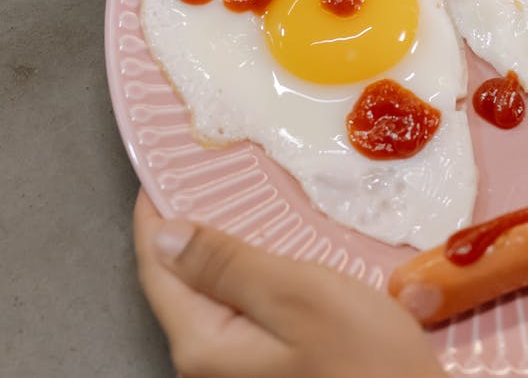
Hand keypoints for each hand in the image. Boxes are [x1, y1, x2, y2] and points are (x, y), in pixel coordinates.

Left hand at [133, 190, 444, 377]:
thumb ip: (228, 265)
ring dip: (238, 253)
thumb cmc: (369, 364)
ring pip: (223, 298)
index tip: (168, 169)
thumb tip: (165, 235)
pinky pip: (254, 314)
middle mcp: (211, 365)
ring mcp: (244, 371)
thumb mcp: (299, 296)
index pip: (158, 267)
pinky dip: (265, 279)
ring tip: (262, 209)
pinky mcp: (277, 370)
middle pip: (186, 283)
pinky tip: (294, 259)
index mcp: (204, 345)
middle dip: (199, 231)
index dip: (158, 214)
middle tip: (221, 178)